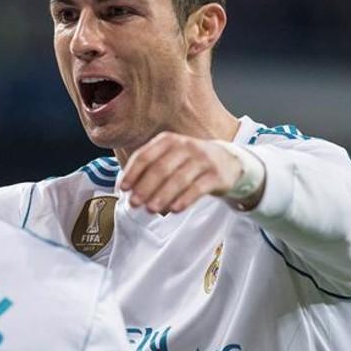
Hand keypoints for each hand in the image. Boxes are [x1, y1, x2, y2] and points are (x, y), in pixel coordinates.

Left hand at [120, 133, 243, 213]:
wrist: (227, 161)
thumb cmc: (189, 162)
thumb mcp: (169, 157)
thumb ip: (149, 168)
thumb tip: (126, 188)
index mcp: (168, 140)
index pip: (145, 155)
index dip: (132, 173)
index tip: (123, 189)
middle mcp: (185, 146)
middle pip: (161, 168)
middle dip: (145, 187)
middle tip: (134, 203)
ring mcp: (202, 160)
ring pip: (179, 179)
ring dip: (162, 196)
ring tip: (150, 209)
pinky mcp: (216, 175)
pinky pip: (198, 188)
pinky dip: (184, 200)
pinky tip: (173, 209)